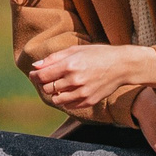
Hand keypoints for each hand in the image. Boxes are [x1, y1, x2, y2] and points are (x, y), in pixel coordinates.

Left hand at [28, 42, 155, 111]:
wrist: (122, 66)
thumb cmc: (98, 54)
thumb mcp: (76, 50)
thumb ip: (54, 58)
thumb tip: (36, 66)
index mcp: (70, 65)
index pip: (42, 76)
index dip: (35, 76)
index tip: (34, 74)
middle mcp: (75, 81)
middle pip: (47, 88)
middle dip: (45, 84)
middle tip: (49, 78)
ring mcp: (82, 93)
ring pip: (56, 100)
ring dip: (55, 94)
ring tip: (60, 85)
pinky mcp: (89, 101)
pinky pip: (69, 105)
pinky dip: (66, 99)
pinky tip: (71, 91)